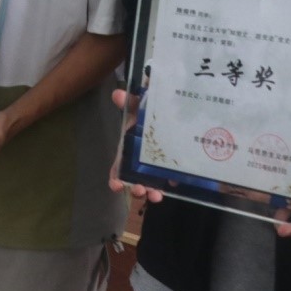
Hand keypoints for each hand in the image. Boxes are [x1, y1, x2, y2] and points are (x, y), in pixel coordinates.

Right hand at [107, 88, 165, 203]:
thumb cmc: (149, 116)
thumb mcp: (139, 109)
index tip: (116, 186)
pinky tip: (174, 187)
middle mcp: (141, 164)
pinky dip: (170, 187)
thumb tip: (118, 93)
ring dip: (152, 193)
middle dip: (136, 189)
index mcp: (130, 151)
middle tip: (140, 190)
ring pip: (152, 186)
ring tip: (156, 196)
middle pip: (135, 181)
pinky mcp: (174, 171)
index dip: (116, 178)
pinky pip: (170, 183)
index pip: (119, 168)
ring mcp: (157, 169)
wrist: (173, 117)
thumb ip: (129, 102)